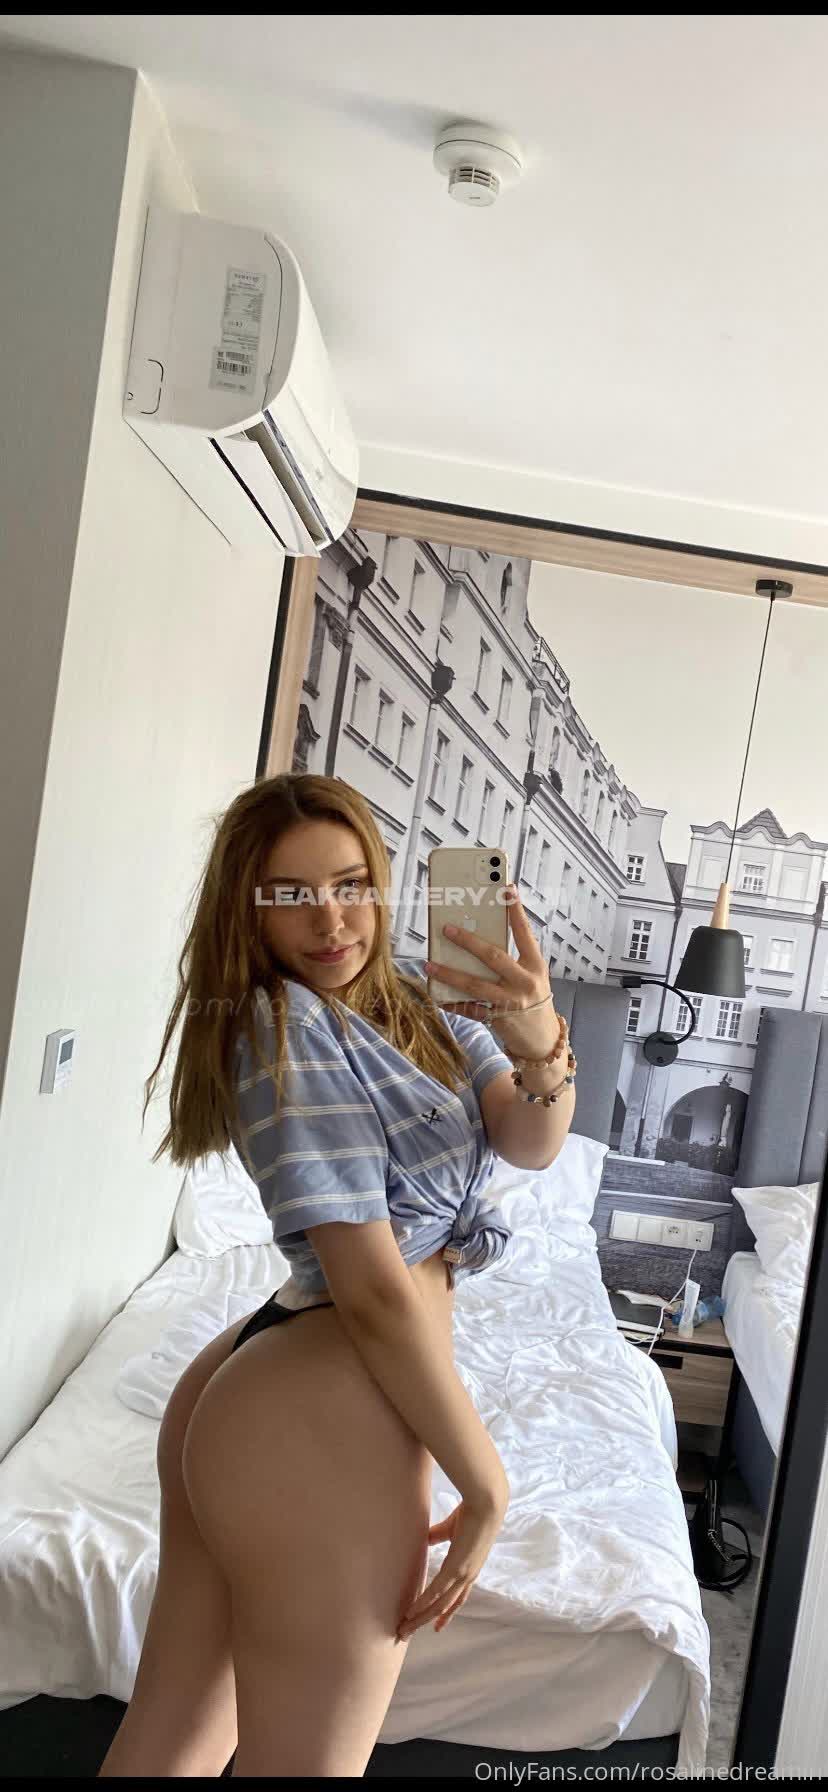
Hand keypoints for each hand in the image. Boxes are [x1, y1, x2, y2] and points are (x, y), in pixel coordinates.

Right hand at [396, 1486, 508, 1640]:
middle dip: (425, 1621)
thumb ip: (439, 1535)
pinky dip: (422, 1604)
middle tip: (408, 1633)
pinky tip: (410, 1612)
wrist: (486, 1504)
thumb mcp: (452, 1528)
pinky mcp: (456, 1569)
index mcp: (469, 1568)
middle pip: (445, 1606)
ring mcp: (462, 1575)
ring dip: (420, 1618)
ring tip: (404, 1629)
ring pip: (439, 1605)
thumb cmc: (472, 1512)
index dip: (447, 1613)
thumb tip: (425, 1537)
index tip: (437, 1627)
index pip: (458, 1598)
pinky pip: (435, 1592)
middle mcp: (467, 1577)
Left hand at [426, 884, 557, 1058]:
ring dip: (449, 973)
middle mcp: (525, 982)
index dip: (516, 910)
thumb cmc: (533, 999)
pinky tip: (437, 996)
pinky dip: (453, 1003)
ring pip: (475, 984)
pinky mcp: (498, 1019)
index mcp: (536, 965)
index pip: (524, 933)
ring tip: (429, 964)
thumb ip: (512, 959)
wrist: (543, 1041)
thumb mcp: (531, 976)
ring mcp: (511, 1002)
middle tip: (446, 928)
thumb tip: (478, 937)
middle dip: (468, 941)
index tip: (507, 888)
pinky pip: (470, 1009)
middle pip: (493, 956)